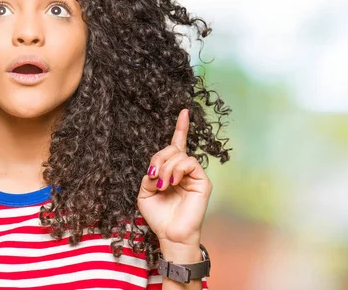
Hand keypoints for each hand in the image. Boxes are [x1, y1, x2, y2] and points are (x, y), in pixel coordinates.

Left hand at [137, 109, 211, 250]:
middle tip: (154, 177)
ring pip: (179, 154)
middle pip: (172, 147)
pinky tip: (172, 181)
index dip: (181, 128)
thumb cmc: (159, 217)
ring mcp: (194, 175)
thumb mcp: (145, 193)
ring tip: (163, 184)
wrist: (170, 234)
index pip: (177, 144)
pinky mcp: (203, 181)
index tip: (184, 111)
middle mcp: (184, 170)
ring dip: (166, 167)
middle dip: (158, 158)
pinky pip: (190, 162)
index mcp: (171, 170)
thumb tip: (157, 167)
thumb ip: (149, 175)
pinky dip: (177, 169)